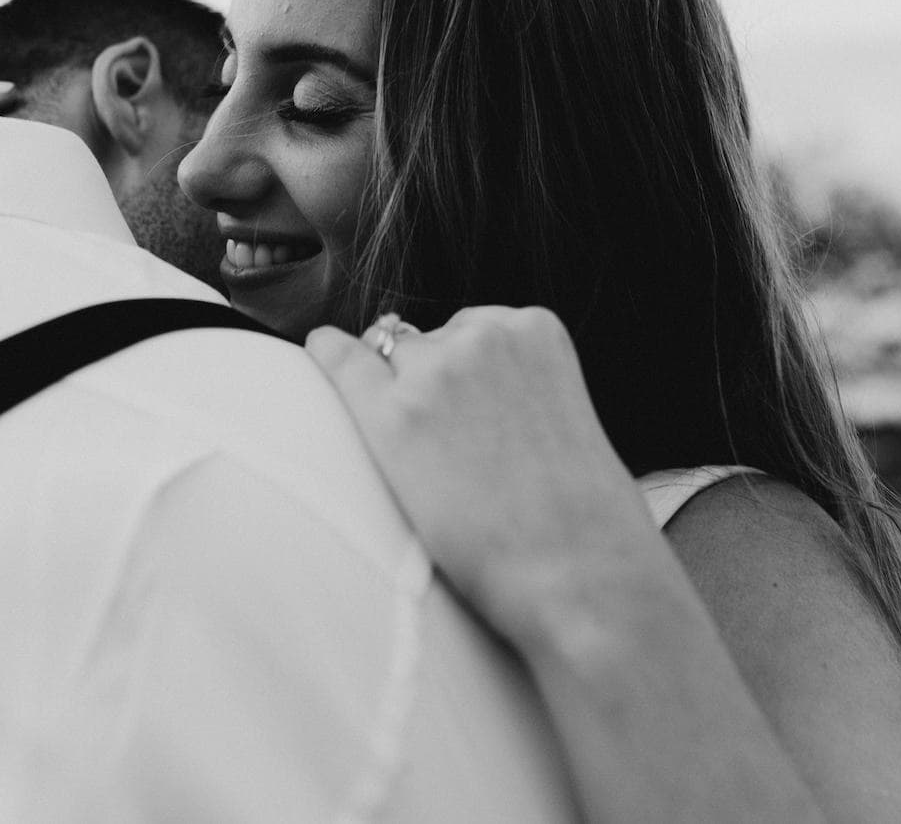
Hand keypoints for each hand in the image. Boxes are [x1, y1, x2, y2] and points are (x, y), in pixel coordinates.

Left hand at [306, 307, 668, 643]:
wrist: (579, 574)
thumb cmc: (582, 517)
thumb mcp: (567, 417)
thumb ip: (522, 384)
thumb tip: (470, 393)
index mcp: (535, 327)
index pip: (471, 327)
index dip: (459, 370)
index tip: (458, 405)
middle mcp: (483, 334)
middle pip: (427, 341)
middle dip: (426, 380)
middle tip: (442, 443)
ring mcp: (436, 372)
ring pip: (390, 360)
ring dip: (393, 392)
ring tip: (417, 452)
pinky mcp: (395, 416)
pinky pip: (344, 365)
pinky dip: (330, 358)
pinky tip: (318, 351)